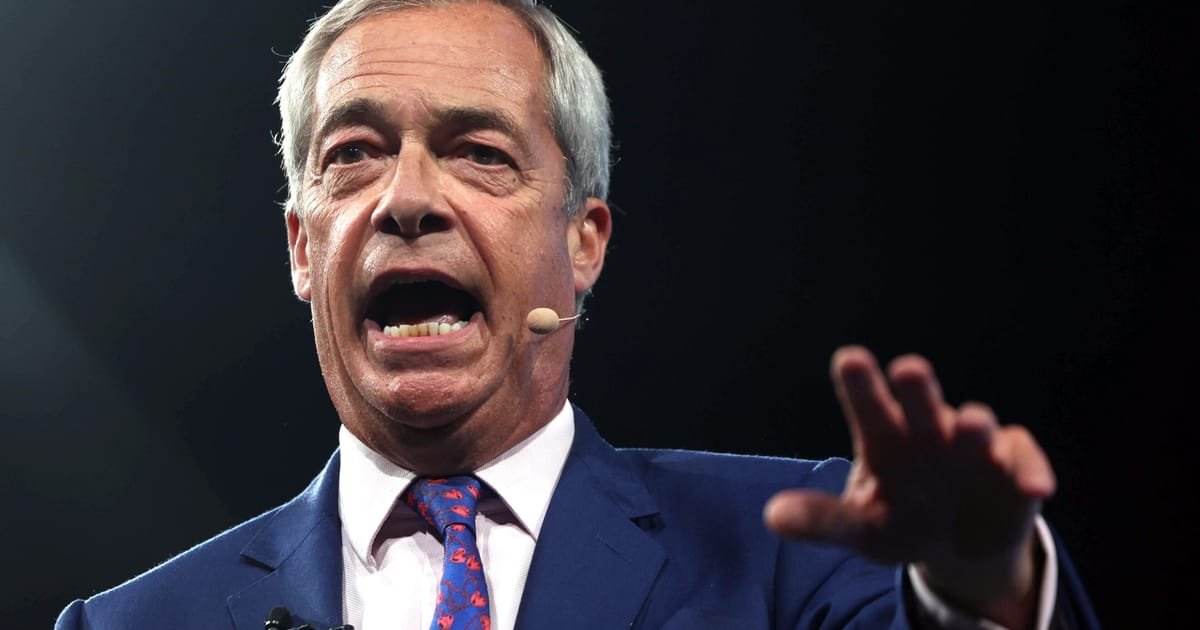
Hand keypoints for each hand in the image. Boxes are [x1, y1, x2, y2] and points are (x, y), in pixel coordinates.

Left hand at [763, 346, 1055, 627]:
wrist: (957, 545)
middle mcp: (928, 431)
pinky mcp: (1015, 469)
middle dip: (918, 388)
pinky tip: (1037, 489)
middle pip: (921, 403)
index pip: (868, 405)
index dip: (860, 384)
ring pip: (976, 428)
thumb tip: (772, 517)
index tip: (850, 359)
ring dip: (975, 427)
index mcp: (885, 438)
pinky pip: (1025, 464)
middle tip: (910, 369)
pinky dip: (1031, 472)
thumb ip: (821, 520)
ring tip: (972, 424)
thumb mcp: (860, 527)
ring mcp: (974, 447)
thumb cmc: (899, 519)